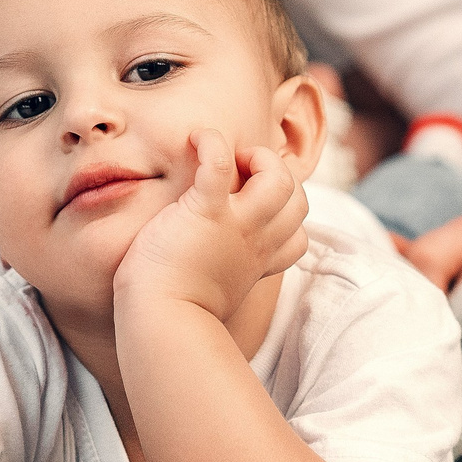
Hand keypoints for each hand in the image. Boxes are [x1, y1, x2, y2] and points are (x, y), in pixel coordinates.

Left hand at [115, 129, 308, 319]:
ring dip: (259, 157)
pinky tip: (195, 139)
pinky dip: (211, 142)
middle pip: (300, 201)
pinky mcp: (206, 211)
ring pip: (280, 179)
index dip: (284, 218)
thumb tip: (204, 273)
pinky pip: (220, 163)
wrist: (161, 322)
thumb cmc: (173, 312)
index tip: (254, 211)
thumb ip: (219, 276)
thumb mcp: (213, 293)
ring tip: (231, 157)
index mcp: (257, 263)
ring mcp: (236, 226)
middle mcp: (255, 243)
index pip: (298, 239)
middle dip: (278, 177)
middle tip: (241, 177)